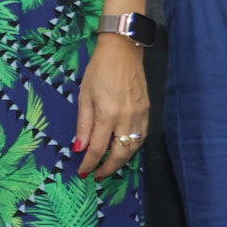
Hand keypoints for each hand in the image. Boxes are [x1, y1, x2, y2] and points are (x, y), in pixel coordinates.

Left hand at [72, 34, 149, 181]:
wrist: (123, 51)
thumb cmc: (99, 70)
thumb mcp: (84, 96)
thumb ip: (83, 124)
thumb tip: (79, 148)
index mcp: (107, 114)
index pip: (97, 148)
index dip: (89, 164)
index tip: (83, 173)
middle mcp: (126, 118)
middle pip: (120, 154)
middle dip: (108, 168)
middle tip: (97, 175)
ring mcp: (140, 115)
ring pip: (134, 147)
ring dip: (121, 160)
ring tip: (109, 166)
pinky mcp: (148, 111)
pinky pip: (142, 136)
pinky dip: (132, 147)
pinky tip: (123, 149)